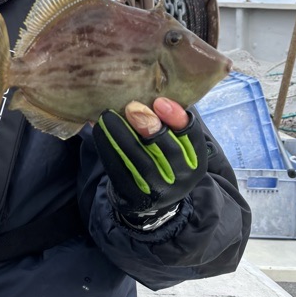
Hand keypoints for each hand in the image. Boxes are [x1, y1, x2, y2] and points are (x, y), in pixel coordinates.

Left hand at [92, 97, 207, 228]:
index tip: (159, 101)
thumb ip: (168, 123)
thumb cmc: (161, 161)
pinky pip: (120, 170)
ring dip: (123, 135)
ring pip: (141, 160)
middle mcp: (182, 178)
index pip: (192, 137)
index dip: (177, 118)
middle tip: (132, 106)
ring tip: (108, 115)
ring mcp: (159, 191)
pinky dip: (108, 148)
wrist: (149, 202)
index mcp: (195, 160)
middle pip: (168, 150)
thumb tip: (146, 95)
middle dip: (150, 126)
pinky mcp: (135, 196)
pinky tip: (100, 130)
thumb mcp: (175, 145)